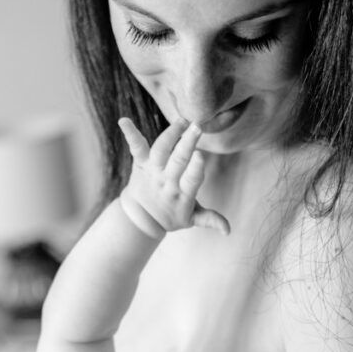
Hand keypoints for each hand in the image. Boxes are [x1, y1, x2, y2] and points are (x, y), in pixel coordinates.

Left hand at [118, 116, 229, 235]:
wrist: (141, 218)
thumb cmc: (172, 215)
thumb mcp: (192, 219)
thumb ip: (210, 219)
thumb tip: (228, 230)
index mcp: (182, 195)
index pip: (190, 180)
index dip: (195, 169)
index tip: (200, 156)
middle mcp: (166, 181)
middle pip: (177, 160)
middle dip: (186, 143)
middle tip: (197, 127)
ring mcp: (152, 171)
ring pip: (160, 150)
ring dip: (170, 134)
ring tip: (182, 121)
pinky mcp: (140, 163)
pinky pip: (136, 147)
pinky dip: (130, 133)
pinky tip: (124, 120)